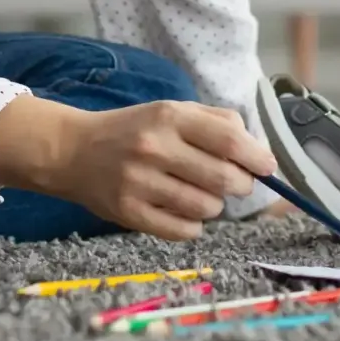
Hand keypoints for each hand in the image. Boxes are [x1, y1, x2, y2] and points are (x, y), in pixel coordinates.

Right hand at [0, 96, 276, 241]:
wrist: (72, 150)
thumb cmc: (132, 130)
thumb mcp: (170, 110)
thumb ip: (214, 122)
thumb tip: (256, 146)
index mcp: (169, 117)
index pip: (229, 141)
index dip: (256, 157)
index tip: (267, 166)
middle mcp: (155, 148)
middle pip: (222, 178)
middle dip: (241, 185)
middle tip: (236, 183)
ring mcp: (139, 182)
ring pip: (206, 207)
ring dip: (215, 205)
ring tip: (204, 196)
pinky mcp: (128, 213)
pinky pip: (182, 230)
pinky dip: (194, 225)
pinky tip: (186, 212)